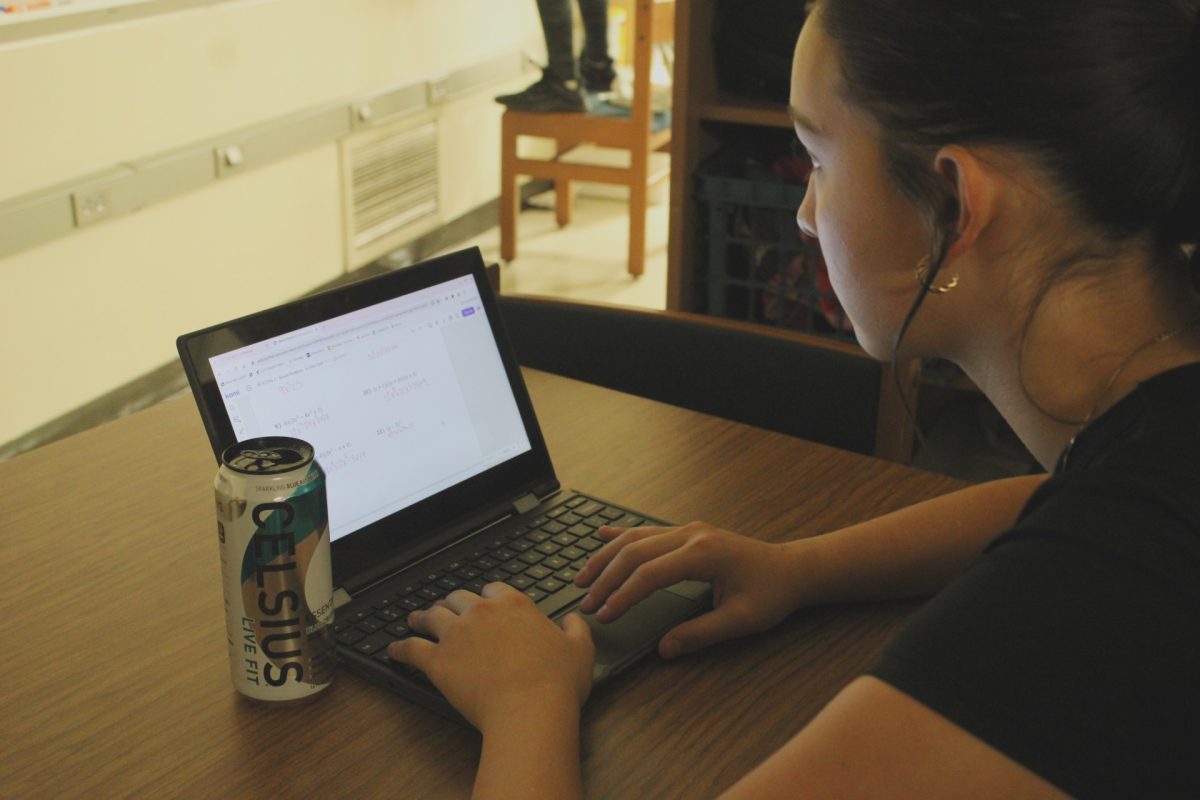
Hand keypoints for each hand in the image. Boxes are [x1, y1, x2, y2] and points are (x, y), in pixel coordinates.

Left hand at [387, 583, 593, 731]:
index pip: (493, 589)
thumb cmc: (557, 682)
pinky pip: (412, 649)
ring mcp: (456, 635)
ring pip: (431, 616)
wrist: (530, 708)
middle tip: (446, 609)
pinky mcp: (438, 661)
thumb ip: (576, 629)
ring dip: (421, 617)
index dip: (486, 596)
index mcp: (514, 604)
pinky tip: (393, 650)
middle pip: (458, 598)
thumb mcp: (580, 649)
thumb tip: (574, 619)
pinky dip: (400, 648)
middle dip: (451, 602)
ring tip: (414, 619)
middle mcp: (481, 612)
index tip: (484, 603)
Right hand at [575, 522, 806, 658]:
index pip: (649, 574)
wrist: (791, 569)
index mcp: (703, 554)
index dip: (623, 596)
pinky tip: (601, 534)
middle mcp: (691, 535)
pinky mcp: (689, 532)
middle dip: (606, 578)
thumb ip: (700, 633)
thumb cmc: (770, 594)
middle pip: (635, 552)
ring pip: (636, 538)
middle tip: (587, 603)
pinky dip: (622, 534)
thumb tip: (664, 649)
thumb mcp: (740, 620)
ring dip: (607, 556)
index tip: (605, 616)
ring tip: (583, 576)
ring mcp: (689, 530)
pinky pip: (648, 530)